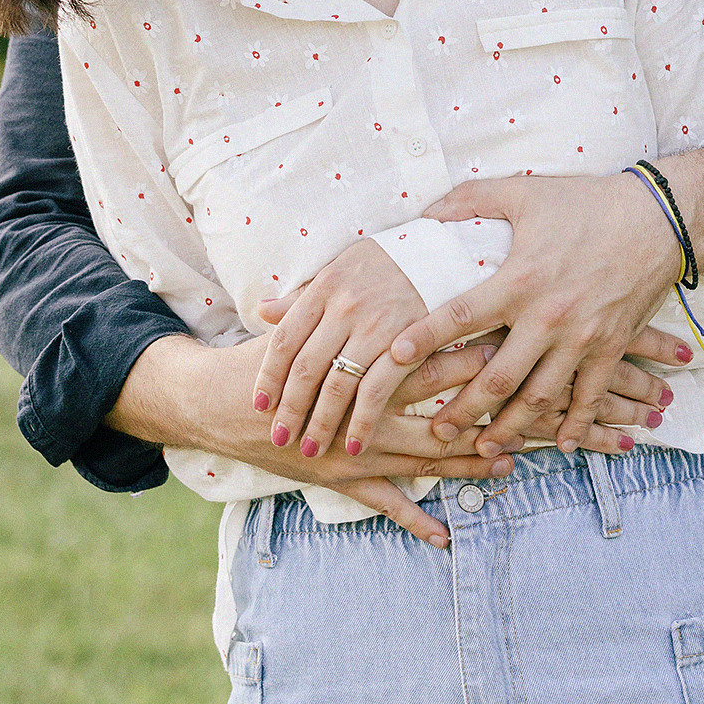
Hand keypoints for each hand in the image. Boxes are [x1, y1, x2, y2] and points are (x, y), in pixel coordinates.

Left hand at [252, 239, 429, 458]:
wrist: (444, 253)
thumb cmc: (387, 262)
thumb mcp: (341, 267)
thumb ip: (303, 296)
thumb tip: (263, 311)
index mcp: (324, 288)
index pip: (285, 338)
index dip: (269, 375)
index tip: (260, 404)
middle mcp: (345, 307)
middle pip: (306, 367)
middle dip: (290, 409)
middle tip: (278, 438)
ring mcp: (375, 327)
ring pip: (337, 385)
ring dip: (321, 423)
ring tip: (310, 450)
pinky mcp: (406, 344)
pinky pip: (376, 391)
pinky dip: (362, 422)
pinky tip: (354, 445)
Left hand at [389, 173, 693, 454]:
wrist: (657, 218)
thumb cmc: (585, 202)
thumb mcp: (523, 192)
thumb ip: (469, 201)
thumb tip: (424, 213)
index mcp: (519, 279)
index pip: (460, 314)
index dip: (424, 337)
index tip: (393, 359)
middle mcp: (548, 316)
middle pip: (497, 376)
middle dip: (463, 408)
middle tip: (436, 431)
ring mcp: (582, 338)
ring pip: (540, 397)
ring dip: (510, 427)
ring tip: (483, 446)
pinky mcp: (612, 348)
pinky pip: (589, 396)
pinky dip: (574, 424)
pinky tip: (556, 444)